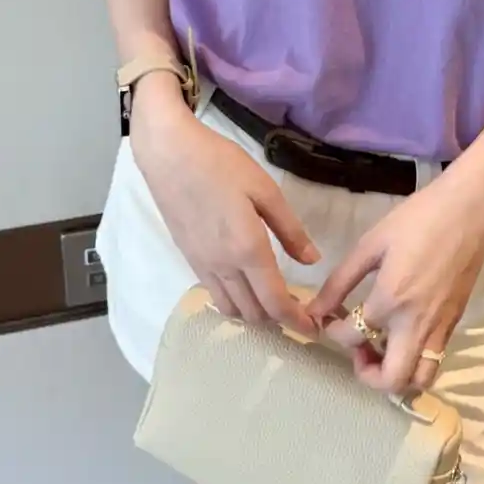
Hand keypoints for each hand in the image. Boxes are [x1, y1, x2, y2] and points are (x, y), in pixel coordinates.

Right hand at [130, 76, 317, 334]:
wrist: (169, 154)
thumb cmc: (221, 164)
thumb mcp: (266, 190)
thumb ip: (290, 230)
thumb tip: (312, 260)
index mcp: (248, 249)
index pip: (275, 302)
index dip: (296, 320)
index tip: (314, 328)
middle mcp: (224, 266)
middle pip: (253, 313)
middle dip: (279, 320)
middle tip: (300, 312)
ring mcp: (202, 265)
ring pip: (231, 308)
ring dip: (255, 314)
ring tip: (274, 302)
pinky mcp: (189, 258)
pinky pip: (214, 293)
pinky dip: (234, 301)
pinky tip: (246, 287)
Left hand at [308, 172, 483, 393]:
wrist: (470, 209)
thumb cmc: (418, 219)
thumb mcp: (372, 244)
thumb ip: (340, 281)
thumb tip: (316, 309)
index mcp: (391, 300)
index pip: (352, 338)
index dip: (332, 332)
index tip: (328, 318)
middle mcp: (417, 324)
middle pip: (392, 380)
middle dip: (367, 375)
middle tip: (359, 349)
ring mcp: (440, 328)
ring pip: (420, 379)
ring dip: (396, 374)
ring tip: (382, 346)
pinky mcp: (455, 323)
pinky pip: (434, 360)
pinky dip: (414, 361)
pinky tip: (402, 333)